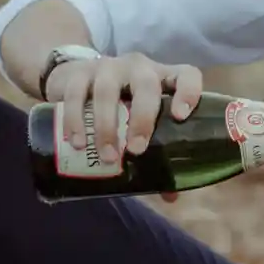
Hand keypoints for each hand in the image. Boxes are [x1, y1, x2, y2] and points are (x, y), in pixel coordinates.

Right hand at [46, 52, 203, 159]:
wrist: (75, 76)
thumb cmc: (121, 104)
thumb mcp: (140, 120)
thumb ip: (156, 152)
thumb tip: (170, 195)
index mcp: (163, 78)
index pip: (186, 75)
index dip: (188, 91)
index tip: (180, 116)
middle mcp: (138, 67)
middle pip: (145, 85)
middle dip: (142, 118)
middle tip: (136, 150)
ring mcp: (108, 67)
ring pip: (107, 92)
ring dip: (106, 127)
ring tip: (106, 157)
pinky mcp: (79, 73)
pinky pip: (76, 94)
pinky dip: (75, 120)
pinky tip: (78, 143)